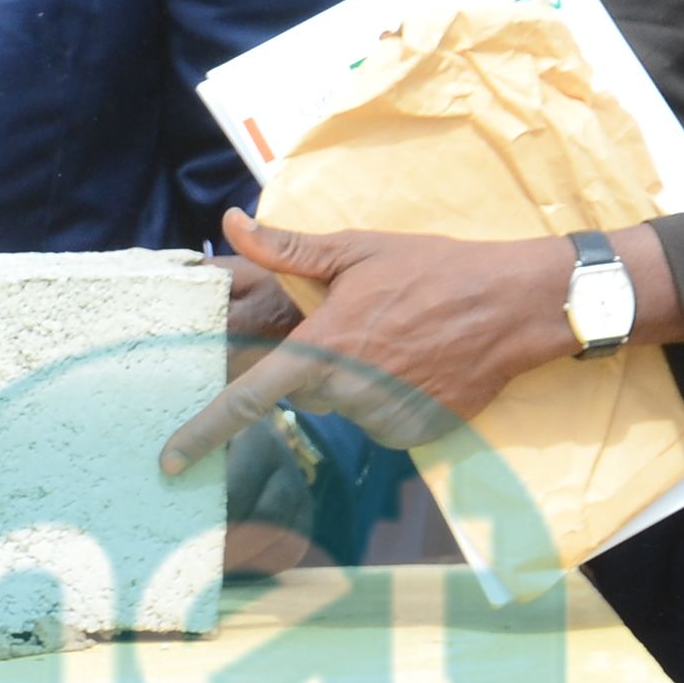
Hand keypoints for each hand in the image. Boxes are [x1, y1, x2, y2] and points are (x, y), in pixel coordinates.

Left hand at [164, 211, 580, 469]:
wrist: (513, 306)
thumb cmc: (431, 269)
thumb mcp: (355, 250)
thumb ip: (287, 248)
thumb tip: (231, 222)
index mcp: (322, 348)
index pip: (248, 399)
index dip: (203, 432)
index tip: (170, 460)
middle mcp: (347, 392)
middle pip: (305, 392)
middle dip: (321, 363)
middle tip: (365, 326)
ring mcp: (383, 419)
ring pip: (344, 407)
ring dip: (358, 380)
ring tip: (400, 341)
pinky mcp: (414, 436)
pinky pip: (379, 422)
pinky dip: (389, 399)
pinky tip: (418, 367)